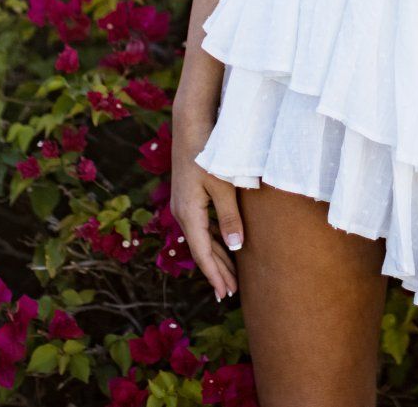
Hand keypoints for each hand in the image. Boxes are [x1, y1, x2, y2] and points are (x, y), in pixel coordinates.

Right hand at [169, 112, 244, 302]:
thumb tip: (235, 247)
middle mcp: (182, 213)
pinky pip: (201, 226)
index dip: (215, 275)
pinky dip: (212, 239)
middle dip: (216, 271)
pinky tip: (223, 245)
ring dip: (215, 256)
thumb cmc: (209, 153)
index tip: (225, 294)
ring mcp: (184, 204)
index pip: (203, 254)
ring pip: (201, 238)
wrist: (191, 124)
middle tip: (229, 294)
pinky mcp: (188, 195)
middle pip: (201, 249)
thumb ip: (229, 217)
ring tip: (229, 276)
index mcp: (189, 214)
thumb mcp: (223, 186)